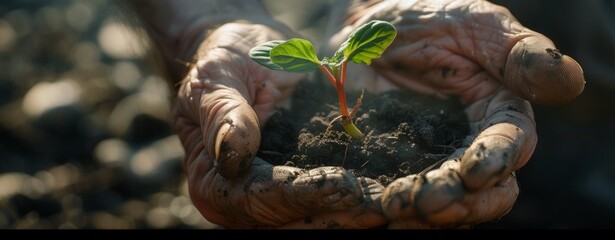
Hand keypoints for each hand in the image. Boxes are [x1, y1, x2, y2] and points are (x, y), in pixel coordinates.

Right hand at [121, 0, 387, 226]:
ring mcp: (272, 200)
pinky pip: (327, 205)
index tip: (343, 184)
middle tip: (382, 206)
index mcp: (211, 180)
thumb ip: (223, 113)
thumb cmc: (226, 61)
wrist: (249, 54)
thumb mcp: (218, 76)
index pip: (256, 200)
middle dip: (336, 216)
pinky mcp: (298, 191)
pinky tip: (385, 193)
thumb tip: (233, 153)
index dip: (300, 196)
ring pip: (313, 221)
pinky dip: (354, 204)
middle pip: (290, 221)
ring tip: (390, 203)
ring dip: (352, 216)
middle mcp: (241, 200)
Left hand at [328, 0, 584, 227]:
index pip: (511, 149)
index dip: (496, 163)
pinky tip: (366, 209)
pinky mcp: (388, 174)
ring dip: (419, 216)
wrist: (363, 29)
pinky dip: (379, 211)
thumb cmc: (428, 19)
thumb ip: (520, 54)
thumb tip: (572, 80)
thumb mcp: (475, 24)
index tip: (475, 172)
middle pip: (481, 194)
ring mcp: (427, 167)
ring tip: (390, 207)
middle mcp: (470, 151)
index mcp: (501, 117)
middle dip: (458, 203)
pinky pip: (389, 203)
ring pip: (439, 208)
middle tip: (424, 202)